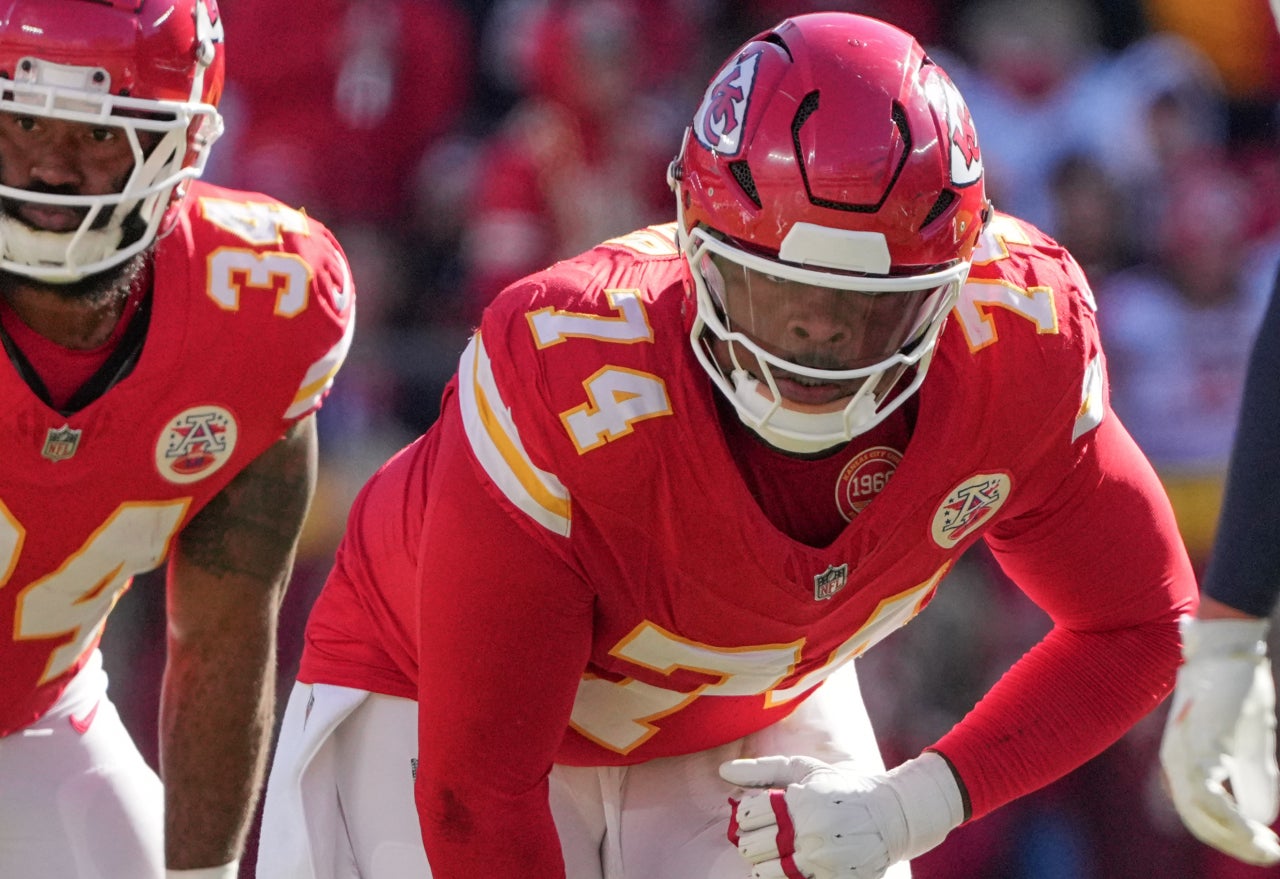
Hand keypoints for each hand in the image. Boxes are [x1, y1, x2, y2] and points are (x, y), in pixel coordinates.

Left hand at [720, 751, 964, 878]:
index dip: (747, 816)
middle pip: (752, 847)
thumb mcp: (805, 769)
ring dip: (765, 862)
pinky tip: (797, 861)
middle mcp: (809, 832)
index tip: (757, 814)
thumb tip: (721, 772)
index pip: (748, 816)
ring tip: (782, 849)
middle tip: (769, 833)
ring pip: (765, 872)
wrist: (892, 815)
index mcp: (800, 801)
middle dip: (753, 840)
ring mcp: (822, 861)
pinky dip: (785, 876)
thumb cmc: (842, 787)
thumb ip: (761, 770)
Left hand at [1160, 615, 1279, 864]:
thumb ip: (1252, 779)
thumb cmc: (1238, 692)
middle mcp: (1175, 763)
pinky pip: (1210, 798)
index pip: (1198, 815)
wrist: (1229, 653)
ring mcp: (1182, 756)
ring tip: (1267, 849)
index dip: (1230, 838)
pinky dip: (1233, 821)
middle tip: (1269, 856)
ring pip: (1201, 816)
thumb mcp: (1250, 745)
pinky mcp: (1197, 749)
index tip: (1264, 851)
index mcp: (1182, 763)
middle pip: (1198, 821)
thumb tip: (1260, 817)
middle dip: (1235, 844)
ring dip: (1237, 839)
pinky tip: (1257, 831)